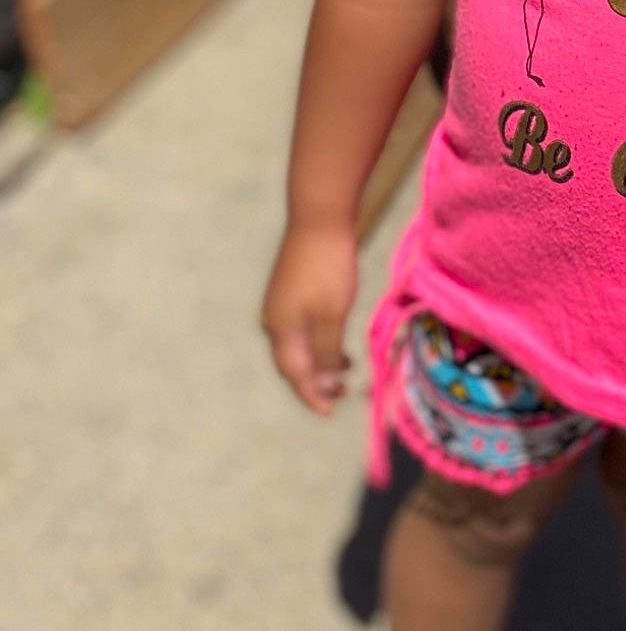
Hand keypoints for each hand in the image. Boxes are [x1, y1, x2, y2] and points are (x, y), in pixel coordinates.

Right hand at [260, 226, 357, 413]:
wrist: (319, 219)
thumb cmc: (328, 268)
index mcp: (281, 330)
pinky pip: (303, 328)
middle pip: (292, 363)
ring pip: (299, 345)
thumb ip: (324, 352)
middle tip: (340, 395)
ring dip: (320, 361)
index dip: (312, 395)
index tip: (330, 411)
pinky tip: (339, 341)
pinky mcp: (291, 290)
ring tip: (346, 369)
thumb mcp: (331, 315)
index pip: (294, 374)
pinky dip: (320, 341)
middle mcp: (274, 320)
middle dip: (314, 382)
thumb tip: (320, 384)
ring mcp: (281, 303)